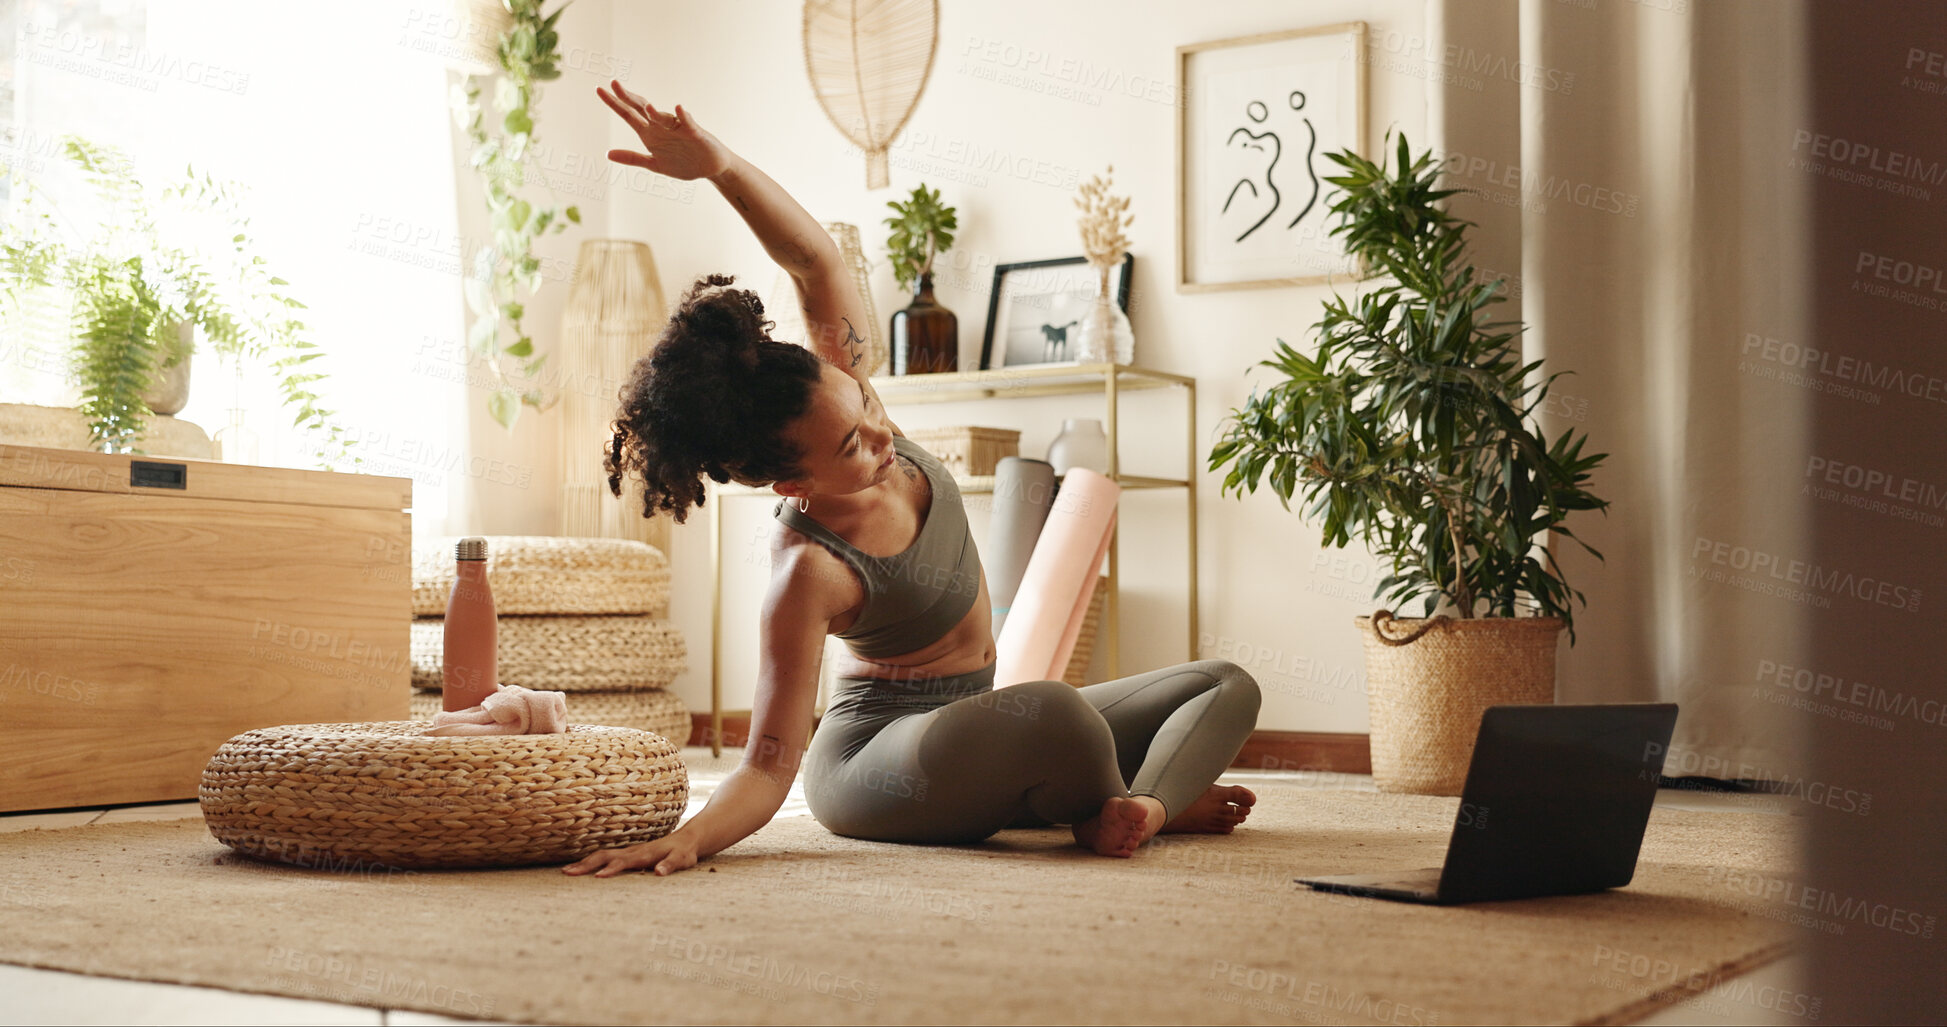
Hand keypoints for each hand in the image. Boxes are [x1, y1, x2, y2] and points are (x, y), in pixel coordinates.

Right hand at [561, 833, 699, 876]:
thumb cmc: (684, 852)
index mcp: (643, 854)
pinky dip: (591, 861)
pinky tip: (581, 867)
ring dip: (584, 862)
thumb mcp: (682, 860)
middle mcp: (632, 851)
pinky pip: (606, 856)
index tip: (596, 877)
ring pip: (602, 855)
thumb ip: (670, 865)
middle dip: (586, 865)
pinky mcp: (628, 854)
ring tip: (566, 871)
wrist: (687, 840)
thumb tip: (659, 872)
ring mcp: (629, 851)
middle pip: (605, 856)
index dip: (610, 869)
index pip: (623, 862)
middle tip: (566, 873)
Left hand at [596, 80, 727, 181]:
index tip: (599, 89)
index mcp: (649, 134)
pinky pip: (688, 122)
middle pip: (641, 109)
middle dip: (628, 98)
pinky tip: (679, 109)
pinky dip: (684, 116)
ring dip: (655, 113)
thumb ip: (632, 158)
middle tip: (614, 84)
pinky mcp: (694, 132)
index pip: (628, 114)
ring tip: (646, 108)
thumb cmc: (683, 163)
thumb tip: (607, 154)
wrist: (710, 167)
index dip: (614, 103)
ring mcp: (677, 128)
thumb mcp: (655, 164)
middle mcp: (660, 126)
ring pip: (663, 118)